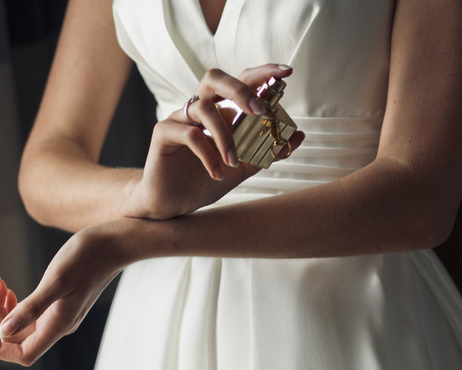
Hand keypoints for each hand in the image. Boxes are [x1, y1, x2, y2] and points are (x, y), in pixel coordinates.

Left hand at [0, 223, 131, 365]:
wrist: (113, 244)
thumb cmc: (87, 258)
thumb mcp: (56, 280)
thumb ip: (31, 308)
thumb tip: (4, 330)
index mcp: (58, 325)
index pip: (22, 354)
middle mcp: (58, 325)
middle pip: (16, 338)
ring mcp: (59, 314)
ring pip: (21, 325)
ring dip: (4, 308)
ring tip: (1, 283)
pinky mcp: (60, 302)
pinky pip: (29, 314)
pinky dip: (15, 303)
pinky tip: (10, 288)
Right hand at [123, 64, 304, 219]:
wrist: (173, 205)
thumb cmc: (204, 181)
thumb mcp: (243, 168)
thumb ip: (267, 152)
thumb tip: (298, 136)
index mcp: (218, 111)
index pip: (240, 82)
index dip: (262, 74)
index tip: (286, 72)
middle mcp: (197, 109)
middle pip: (214, 79)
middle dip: (240, 89)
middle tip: (259, 109)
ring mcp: (178, 119)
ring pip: (204, 109)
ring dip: (225, 136)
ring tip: (234, 162)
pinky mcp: (163, 134)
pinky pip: (190, 135)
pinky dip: (208, 155)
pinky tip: (218, 173)